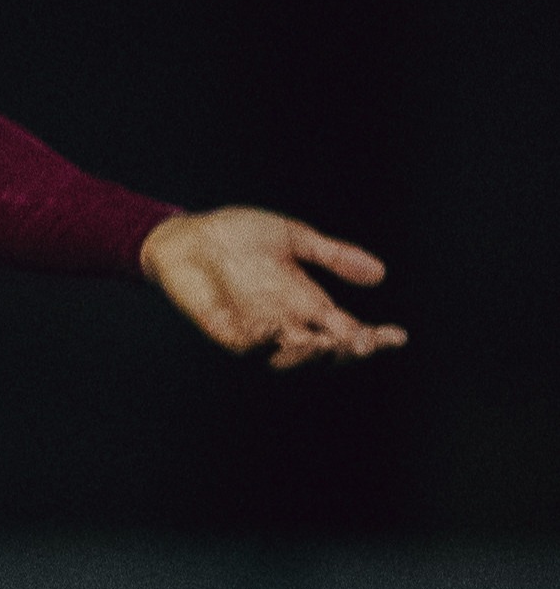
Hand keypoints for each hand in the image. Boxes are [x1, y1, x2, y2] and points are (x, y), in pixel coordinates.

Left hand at [141, 206, 405, 366]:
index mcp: (306, 302)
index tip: (398, 336)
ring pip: (286, 357)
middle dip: (344, 351)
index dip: (373, 338)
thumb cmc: (239, 235)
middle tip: (361, 343)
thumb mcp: (294, 239)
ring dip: (306, 354)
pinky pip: (244, 344)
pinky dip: (260, 340)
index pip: (345, 330)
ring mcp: (253, 326)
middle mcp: (285, 320)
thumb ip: (333, 256)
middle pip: (323, 350)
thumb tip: (380, 273)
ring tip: (324, 343)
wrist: (190, 232)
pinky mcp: (222, 327)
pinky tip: (273, 329)